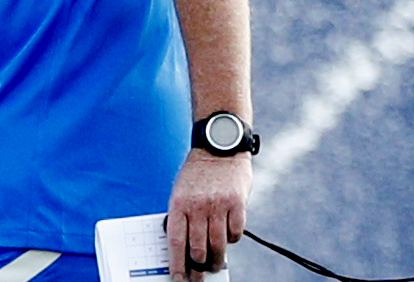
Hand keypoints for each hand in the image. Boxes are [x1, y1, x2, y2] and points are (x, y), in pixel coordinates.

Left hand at [167, 151, 249, 278]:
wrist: (219, 145)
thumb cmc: (197, 173)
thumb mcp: (182, 191)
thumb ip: (183, 216)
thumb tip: (184, 248)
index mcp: (179, 203)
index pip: (176, 241)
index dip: (177, 264)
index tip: (178, 279)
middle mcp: (197, 206)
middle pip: (198, 248)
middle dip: (199, 268)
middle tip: (200, 276)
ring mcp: (218, 205)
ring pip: (218, 245)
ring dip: (216, 259)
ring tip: (214, 263)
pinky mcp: (237, 203)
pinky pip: (236, 233)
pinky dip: (232, 239)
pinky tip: (228, 236)